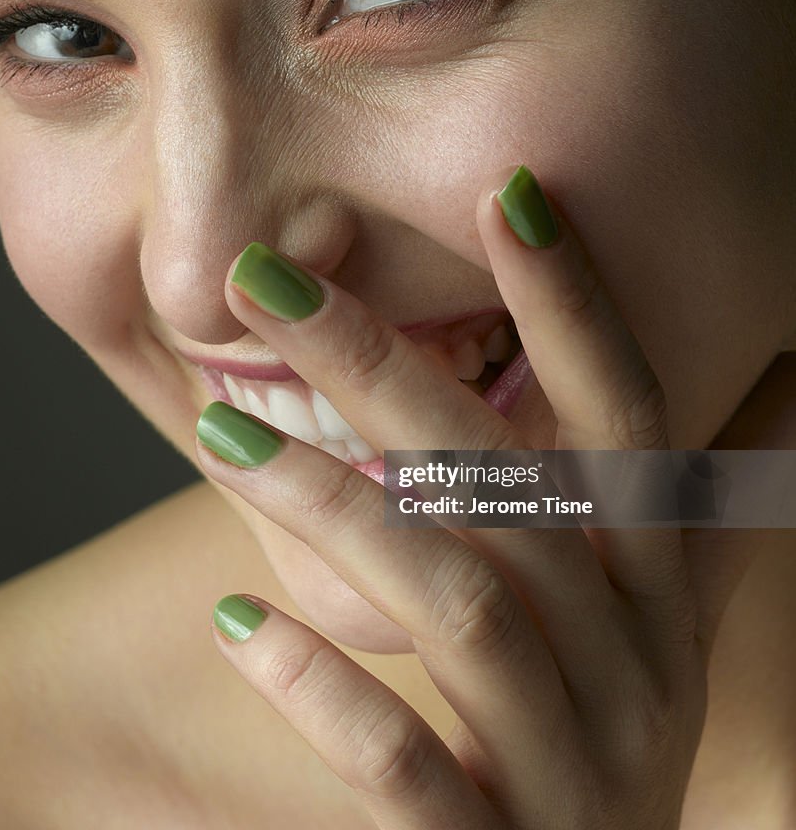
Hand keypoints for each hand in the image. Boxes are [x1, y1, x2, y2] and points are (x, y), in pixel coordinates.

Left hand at [194, 165, 736, 829]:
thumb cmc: (598, 742)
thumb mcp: (663, 627)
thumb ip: (698, 520)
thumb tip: (781, 386)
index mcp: (660, 598)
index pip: (630, 421)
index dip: (579, 306)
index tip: (508, 191)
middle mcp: (636, 668)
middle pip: (509, 485)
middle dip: (379, 368)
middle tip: (259, 281)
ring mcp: (573, 766)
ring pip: (456, 603)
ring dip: (328, 503)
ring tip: (218, 430)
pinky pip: (407, 768)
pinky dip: (321, 688)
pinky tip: (237, 619)